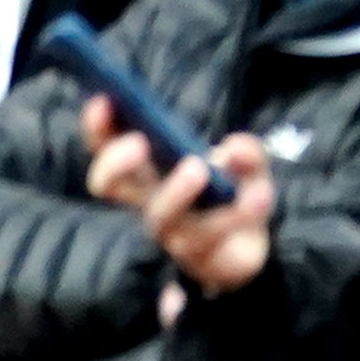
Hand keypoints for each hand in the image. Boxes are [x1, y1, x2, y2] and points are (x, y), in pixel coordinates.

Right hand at [90, 111, 277, 293]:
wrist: (251, 248)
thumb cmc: (233, 192)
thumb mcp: (247, 162)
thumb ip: (246, 151)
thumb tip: (232, 151)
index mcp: (150, 171)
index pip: (109, 147)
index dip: (99, 127)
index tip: (103, 102)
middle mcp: (151, 201)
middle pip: (109, 185)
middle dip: (115, 163)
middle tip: (139, 143)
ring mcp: (172, 233)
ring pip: (160, 218)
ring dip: (176, 192)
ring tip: (199, 168)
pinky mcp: (201, 258)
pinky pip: (212, 238)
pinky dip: (239, 211)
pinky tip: (260, 194)